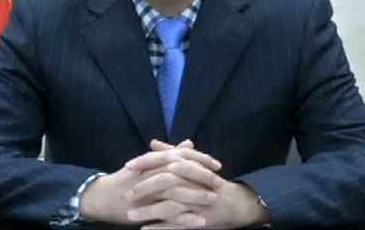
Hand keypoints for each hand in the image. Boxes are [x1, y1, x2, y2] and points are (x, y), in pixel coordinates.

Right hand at [79, 140, 216, 224]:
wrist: (102, 197)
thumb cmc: (127, 179)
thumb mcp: (149, 163)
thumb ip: (169, 153)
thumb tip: (189, 143)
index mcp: (154, 160)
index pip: (182, 155)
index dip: (201, 158)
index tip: (217, 164)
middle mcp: (152, 171)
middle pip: (182, 170)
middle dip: (203, 175)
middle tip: (220, 182)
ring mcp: (148, 190)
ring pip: (177, 190)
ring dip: (197, 195)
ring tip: (214, 199)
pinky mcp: (145, 208)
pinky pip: (169, 213)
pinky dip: (185, 217)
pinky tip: (200, 221)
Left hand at [127, 141, 268, 228]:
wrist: (238, 203)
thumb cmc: (211, 183)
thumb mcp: (194, 166)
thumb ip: (173, 154)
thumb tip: (153, 143)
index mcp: (192, 166)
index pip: (167, 160)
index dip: (147, 162)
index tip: (128, 166)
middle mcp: (195, 181)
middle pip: (167, 181)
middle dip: (144, 188)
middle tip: (126, 195)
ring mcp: (198, 201)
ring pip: (170, 205)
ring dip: (149, 211)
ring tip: (130, 217)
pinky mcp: (200, 219)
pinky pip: (178, 224)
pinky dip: (161, 228)